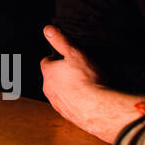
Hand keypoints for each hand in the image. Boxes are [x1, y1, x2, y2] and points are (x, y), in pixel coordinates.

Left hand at [40, 26, 130, 141]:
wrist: (98, 109)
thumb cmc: (87, 80)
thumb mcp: (74, 53)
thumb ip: (60, 41)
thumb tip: (48, 30)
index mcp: (48, 72)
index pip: (47, 61)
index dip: (57, 58)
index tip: (67, 59)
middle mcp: (48, 89)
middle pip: (52, 77)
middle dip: (62, 74)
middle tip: (79, 72)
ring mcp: (56, 103)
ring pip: (59, 92)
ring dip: (68, 89)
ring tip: (85, 86)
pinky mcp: (67, 115)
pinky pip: (68, 105)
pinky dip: (75, 102)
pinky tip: (87, 100)